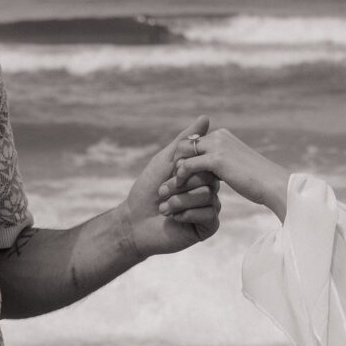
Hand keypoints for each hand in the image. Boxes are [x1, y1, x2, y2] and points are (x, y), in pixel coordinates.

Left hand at [117, 117, 222, 257]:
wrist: (135, 222)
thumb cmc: (147, 191)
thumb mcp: (166, 160)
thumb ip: (185, 141)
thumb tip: (206, 118)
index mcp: (200, 175)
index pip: (207, 162)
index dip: (186, 168)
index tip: (168, 174)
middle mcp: (208, 191)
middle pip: (209, 179)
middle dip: (180, 185)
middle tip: (161, 193)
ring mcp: (209, 209)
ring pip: (208, 196)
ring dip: (179, 201)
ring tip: (164, 208)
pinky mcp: (208, 227)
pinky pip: (209, 215)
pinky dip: (187, 214)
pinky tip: (174, 219)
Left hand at [168, 128, 291, 219]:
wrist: (274, 185)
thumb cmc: (260, 181)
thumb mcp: (238, 166)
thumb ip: (222, 162)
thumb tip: (212, 168)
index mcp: (223, 137)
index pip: (192, 142)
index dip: (183, 159)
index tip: (179, 178)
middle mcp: (219, 137)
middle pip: (184, 145)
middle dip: (176, 162)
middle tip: (172, 182)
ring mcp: (218, 146)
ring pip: (183, 153)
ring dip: (176, 170)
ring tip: (172, 188)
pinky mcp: (217, 160)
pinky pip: (188, 165)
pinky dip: (181, 177)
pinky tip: (180, 191)